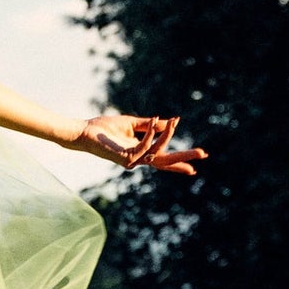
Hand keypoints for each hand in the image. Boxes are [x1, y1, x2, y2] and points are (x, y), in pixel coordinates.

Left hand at [72, 113, 206, 175]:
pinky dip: (151, 132)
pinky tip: (155, 119)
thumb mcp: (131, 124)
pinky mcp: (125, 157)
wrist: (84, 132)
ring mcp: (132, 160)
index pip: (163, 160)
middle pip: (166, 162)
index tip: (194, 168)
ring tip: (174, 121)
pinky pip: (145, 145)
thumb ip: (148, 125)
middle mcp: (138, 159)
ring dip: (168, 135)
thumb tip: (166, 121)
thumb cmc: (104, 128)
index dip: (178, 163)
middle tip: (203, 154)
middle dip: (184, 158)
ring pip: (158, 151)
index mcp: (140, 152)